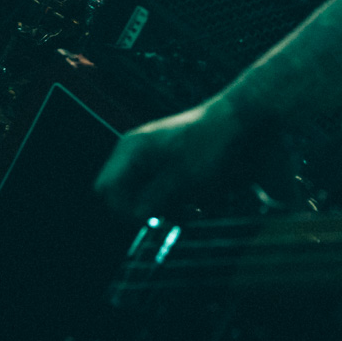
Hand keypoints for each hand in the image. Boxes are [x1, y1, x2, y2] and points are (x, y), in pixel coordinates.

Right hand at [93, 100, 245, 219]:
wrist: (235, 123)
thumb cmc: (209, 144)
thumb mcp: (182, 178)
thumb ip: (154, 199)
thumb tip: (135, 216)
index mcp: (132, 150)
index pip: (106, 189)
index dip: (123, 208)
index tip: (150, 217)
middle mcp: (134, 153)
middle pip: (120, 193)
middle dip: (141, 209)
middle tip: (169, 215)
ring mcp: (148, 157)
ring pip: (138, 194)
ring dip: (159, 206)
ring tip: (187, 209)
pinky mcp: (163, 163)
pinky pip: (155, 189)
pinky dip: (169, 199)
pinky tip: (191, 202)